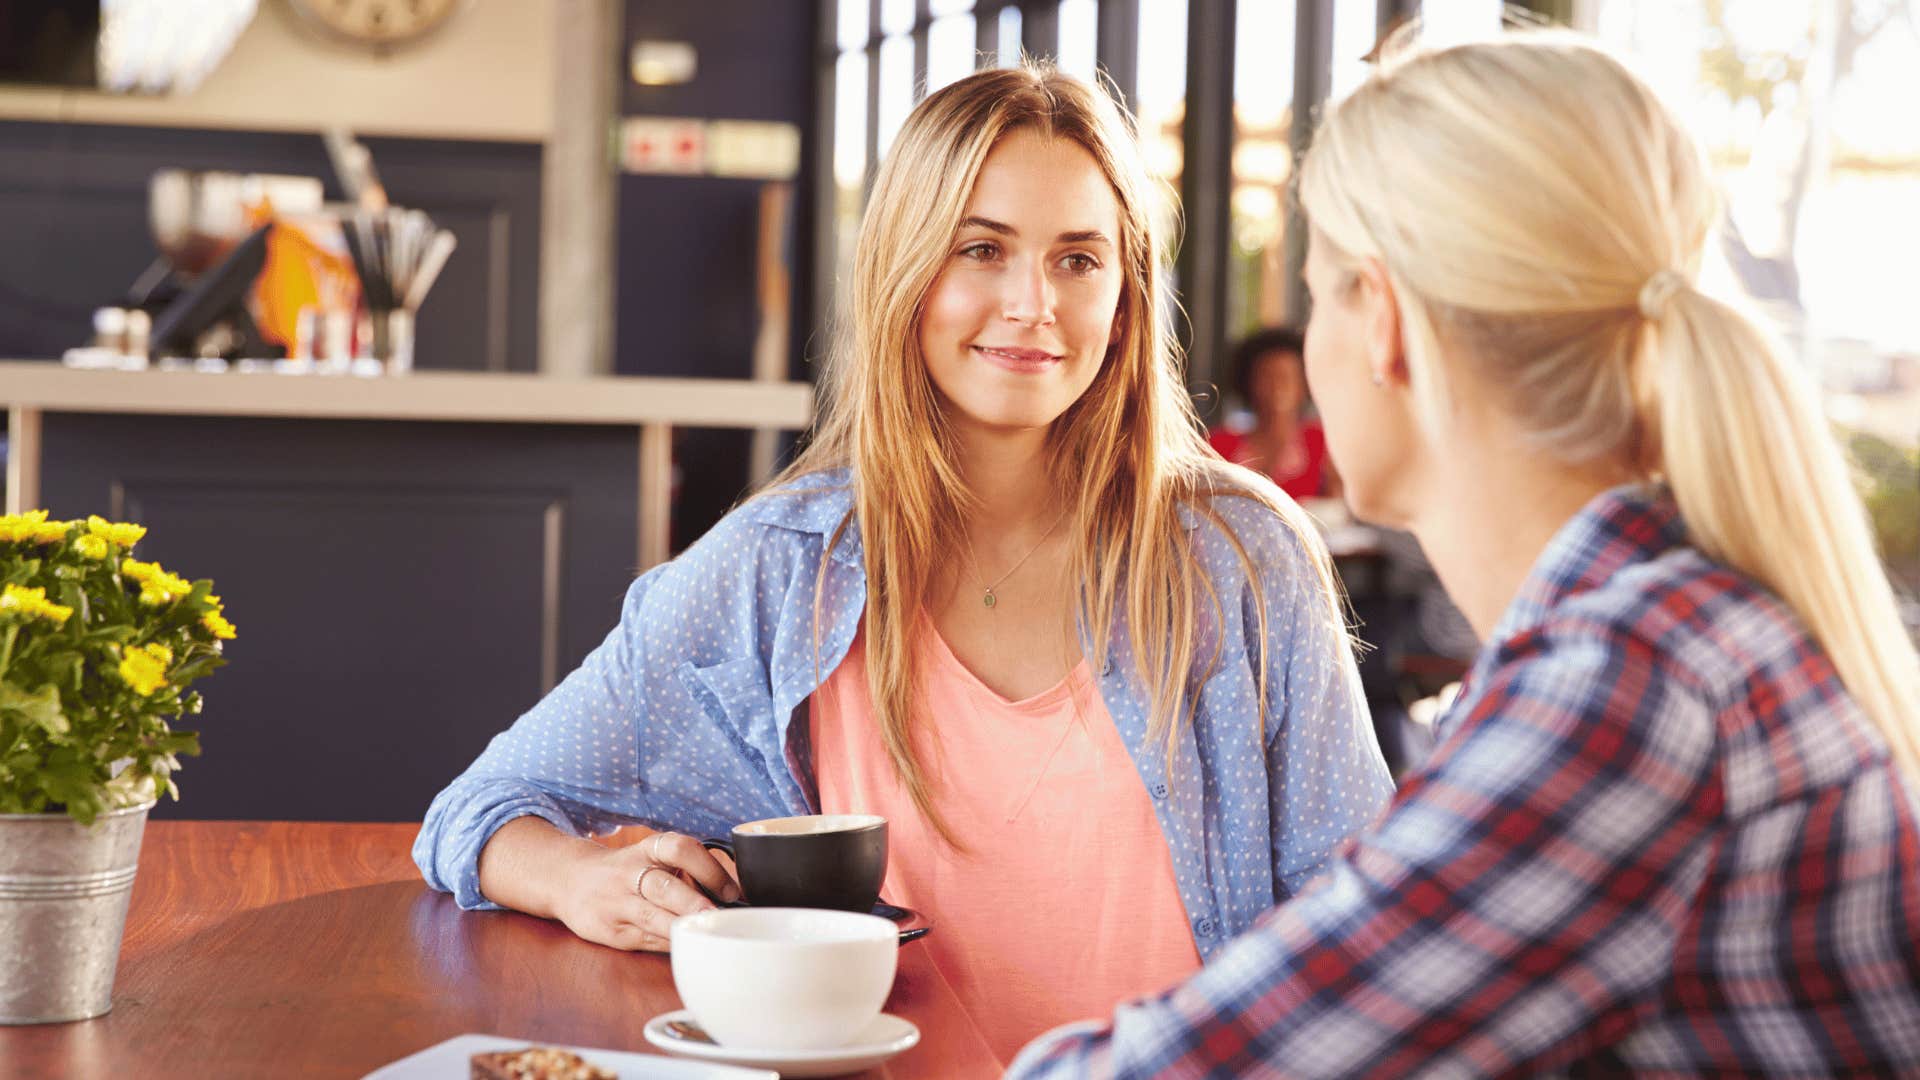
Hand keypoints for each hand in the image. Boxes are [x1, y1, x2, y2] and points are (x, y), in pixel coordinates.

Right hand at [554, 830, 741, 951]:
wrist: (570, 879)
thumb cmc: (628, 870)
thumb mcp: (652, 857)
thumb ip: (685, 872)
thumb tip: (730, 898)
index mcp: (648, 849)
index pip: (681, 849)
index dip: (708, 867)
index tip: (731, 890)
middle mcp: (630, 872)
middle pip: (664, 886)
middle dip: (694, 904)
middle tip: (719, 918)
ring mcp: (617, 903)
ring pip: (651, 917)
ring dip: (681, 928)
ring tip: (705, 936)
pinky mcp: (609, 930)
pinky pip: (644, 939)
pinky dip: (668, 944)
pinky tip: (686, 948)